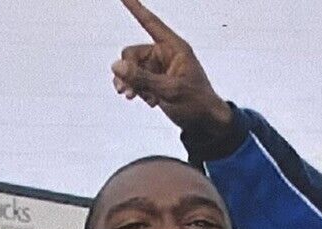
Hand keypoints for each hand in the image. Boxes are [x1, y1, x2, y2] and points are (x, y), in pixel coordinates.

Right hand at [111, 0, 234, 135]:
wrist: (205, 125)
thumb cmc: (197, 103)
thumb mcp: (170, 91)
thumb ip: (142, 78)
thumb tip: (116, 66)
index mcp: (175, 48)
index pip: (151, 23)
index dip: (136, 9)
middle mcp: (165, 55)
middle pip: (133, 54)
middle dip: (127, 71)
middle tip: (126, 91)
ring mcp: (159, 69)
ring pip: (131, 69)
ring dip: (130, 83)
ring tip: (132, 97)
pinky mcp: (156, 82)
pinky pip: (136, 80)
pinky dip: (137, 90)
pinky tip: (148, 102)